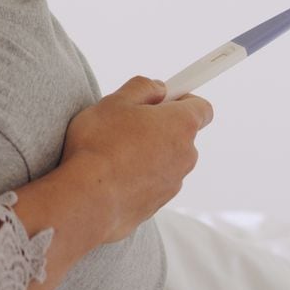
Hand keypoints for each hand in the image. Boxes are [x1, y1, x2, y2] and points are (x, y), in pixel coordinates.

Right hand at [55, 76, 213, 246]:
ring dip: (147, 153)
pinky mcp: (158, 202)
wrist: (88, 198)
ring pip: (165, 159)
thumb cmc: (99, 146)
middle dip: (158, 127)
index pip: (202, 107)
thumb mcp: (115, 101)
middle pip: (181, 134)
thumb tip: (158, 89)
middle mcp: (186, 154)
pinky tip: (111, 174)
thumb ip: (142, 87)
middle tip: (127, 124)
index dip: (182, 99)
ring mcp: (174, 181)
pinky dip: (138, 176)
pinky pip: (153, 182)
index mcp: (181, 124)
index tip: (162, 98)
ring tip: (113, 153)